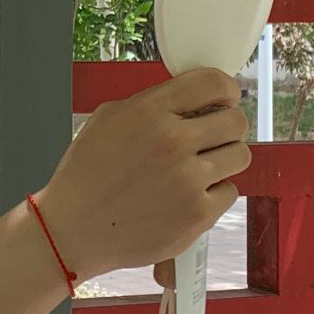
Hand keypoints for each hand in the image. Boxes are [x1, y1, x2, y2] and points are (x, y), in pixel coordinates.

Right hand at [31, 66, 249, 280]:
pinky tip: (187, 196)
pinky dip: (213, 194)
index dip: (226, 91)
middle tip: (210, 139)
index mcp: (150, 111)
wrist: (73, 230)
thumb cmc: (86, 176)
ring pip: (239, 156)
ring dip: (223, 160)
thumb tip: (191, 101)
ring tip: (198, 169)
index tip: (224, 100)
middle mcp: (173, 141)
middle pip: (236, 122)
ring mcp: (188, 179)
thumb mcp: (107, 119)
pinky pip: (229, 192)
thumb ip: (151, 104)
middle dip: (225, 128)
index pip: (214, 83)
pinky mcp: (198, 214)